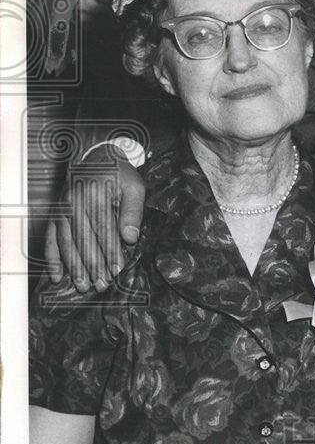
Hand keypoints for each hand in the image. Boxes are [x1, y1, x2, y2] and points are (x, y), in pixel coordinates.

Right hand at [44, 148, 145, 292]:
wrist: (97, 157)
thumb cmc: (119, 175)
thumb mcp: (134, 187)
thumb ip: (132, 212)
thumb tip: (130, 238)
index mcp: (95, 195)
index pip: (103, 230)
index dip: (110, 252)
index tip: (117, 271)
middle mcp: (74, 202)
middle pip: (83, 239)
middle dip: (93, 265)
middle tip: (101, 286)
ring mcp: (62, 208)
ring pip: (66, 242)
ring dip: (74, 266)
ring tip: (83, 286)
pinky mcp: (55, 213)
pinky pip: (50, 238)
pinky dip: (52, 258)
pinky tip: (57, 275)